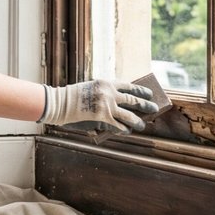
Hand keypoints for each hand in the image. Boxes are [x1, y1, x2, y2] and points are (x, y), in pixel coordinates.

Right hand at [40, 80, 160, 133]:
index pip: (129, 86)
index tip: (149, 93)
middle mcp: (110, 93)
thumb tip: (120, 106)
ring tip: (142, 125)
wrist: (60, 103)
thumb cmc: (73, 96)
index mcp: (107, 83)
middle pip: (134, 100)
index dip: (141, 91)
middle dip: (146, 105)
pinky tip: (127, 131)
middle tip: (154, 108)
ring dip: (138, 121)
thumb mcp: (91, 88)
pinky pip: (118, 126)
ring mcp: (107, 106)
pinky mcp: (103, 118)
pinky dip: (124, 129)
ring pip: (130, 115)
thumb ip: (105, 94)